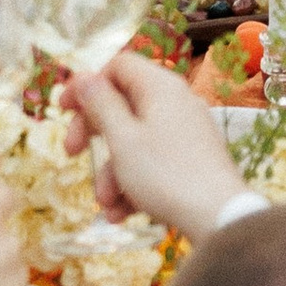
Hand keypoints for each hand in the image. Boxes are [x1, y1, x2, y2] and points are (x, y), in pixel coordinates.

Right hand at [63, 49, 244, 237]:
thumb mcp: (122, 138)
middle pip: (123, 105)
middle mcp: (177, 103)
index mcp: (160, 87)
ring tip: (106, 204)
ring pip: (136, 142)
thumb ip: (100, 104)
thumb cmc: (166, 175)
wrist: (220, 219)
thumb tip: (84, 78)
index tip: (65, 108)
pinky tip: (122, 214)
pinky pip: (155, 163)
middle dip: (94, 134)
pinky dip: (134, 184)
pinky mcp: (193, 161)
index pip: (118, 66)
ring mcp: (188, 133)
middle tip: (72, 153)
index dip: (87, 84)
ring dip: (112, 172)